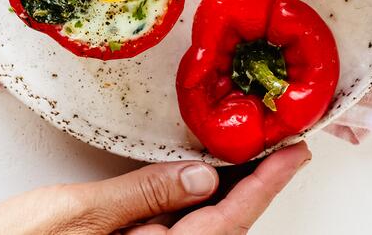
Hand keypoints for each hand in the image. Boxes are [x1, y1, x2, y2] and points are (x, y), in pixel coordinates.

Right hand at [0, 142, 309, 234]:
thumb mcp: (75, 217)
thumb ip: (141, 197)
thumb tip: (202, 179)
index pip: (224, 222)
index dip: (265, 186)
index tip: (296, 154)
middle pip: (220, 226)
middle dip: (254, 185)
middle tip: (283, 145)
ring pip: (198, 226)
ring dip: (226, 191)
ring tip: (250, 151)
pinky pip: (170, 226)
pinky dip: (190, 198)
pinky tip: (196, 175)